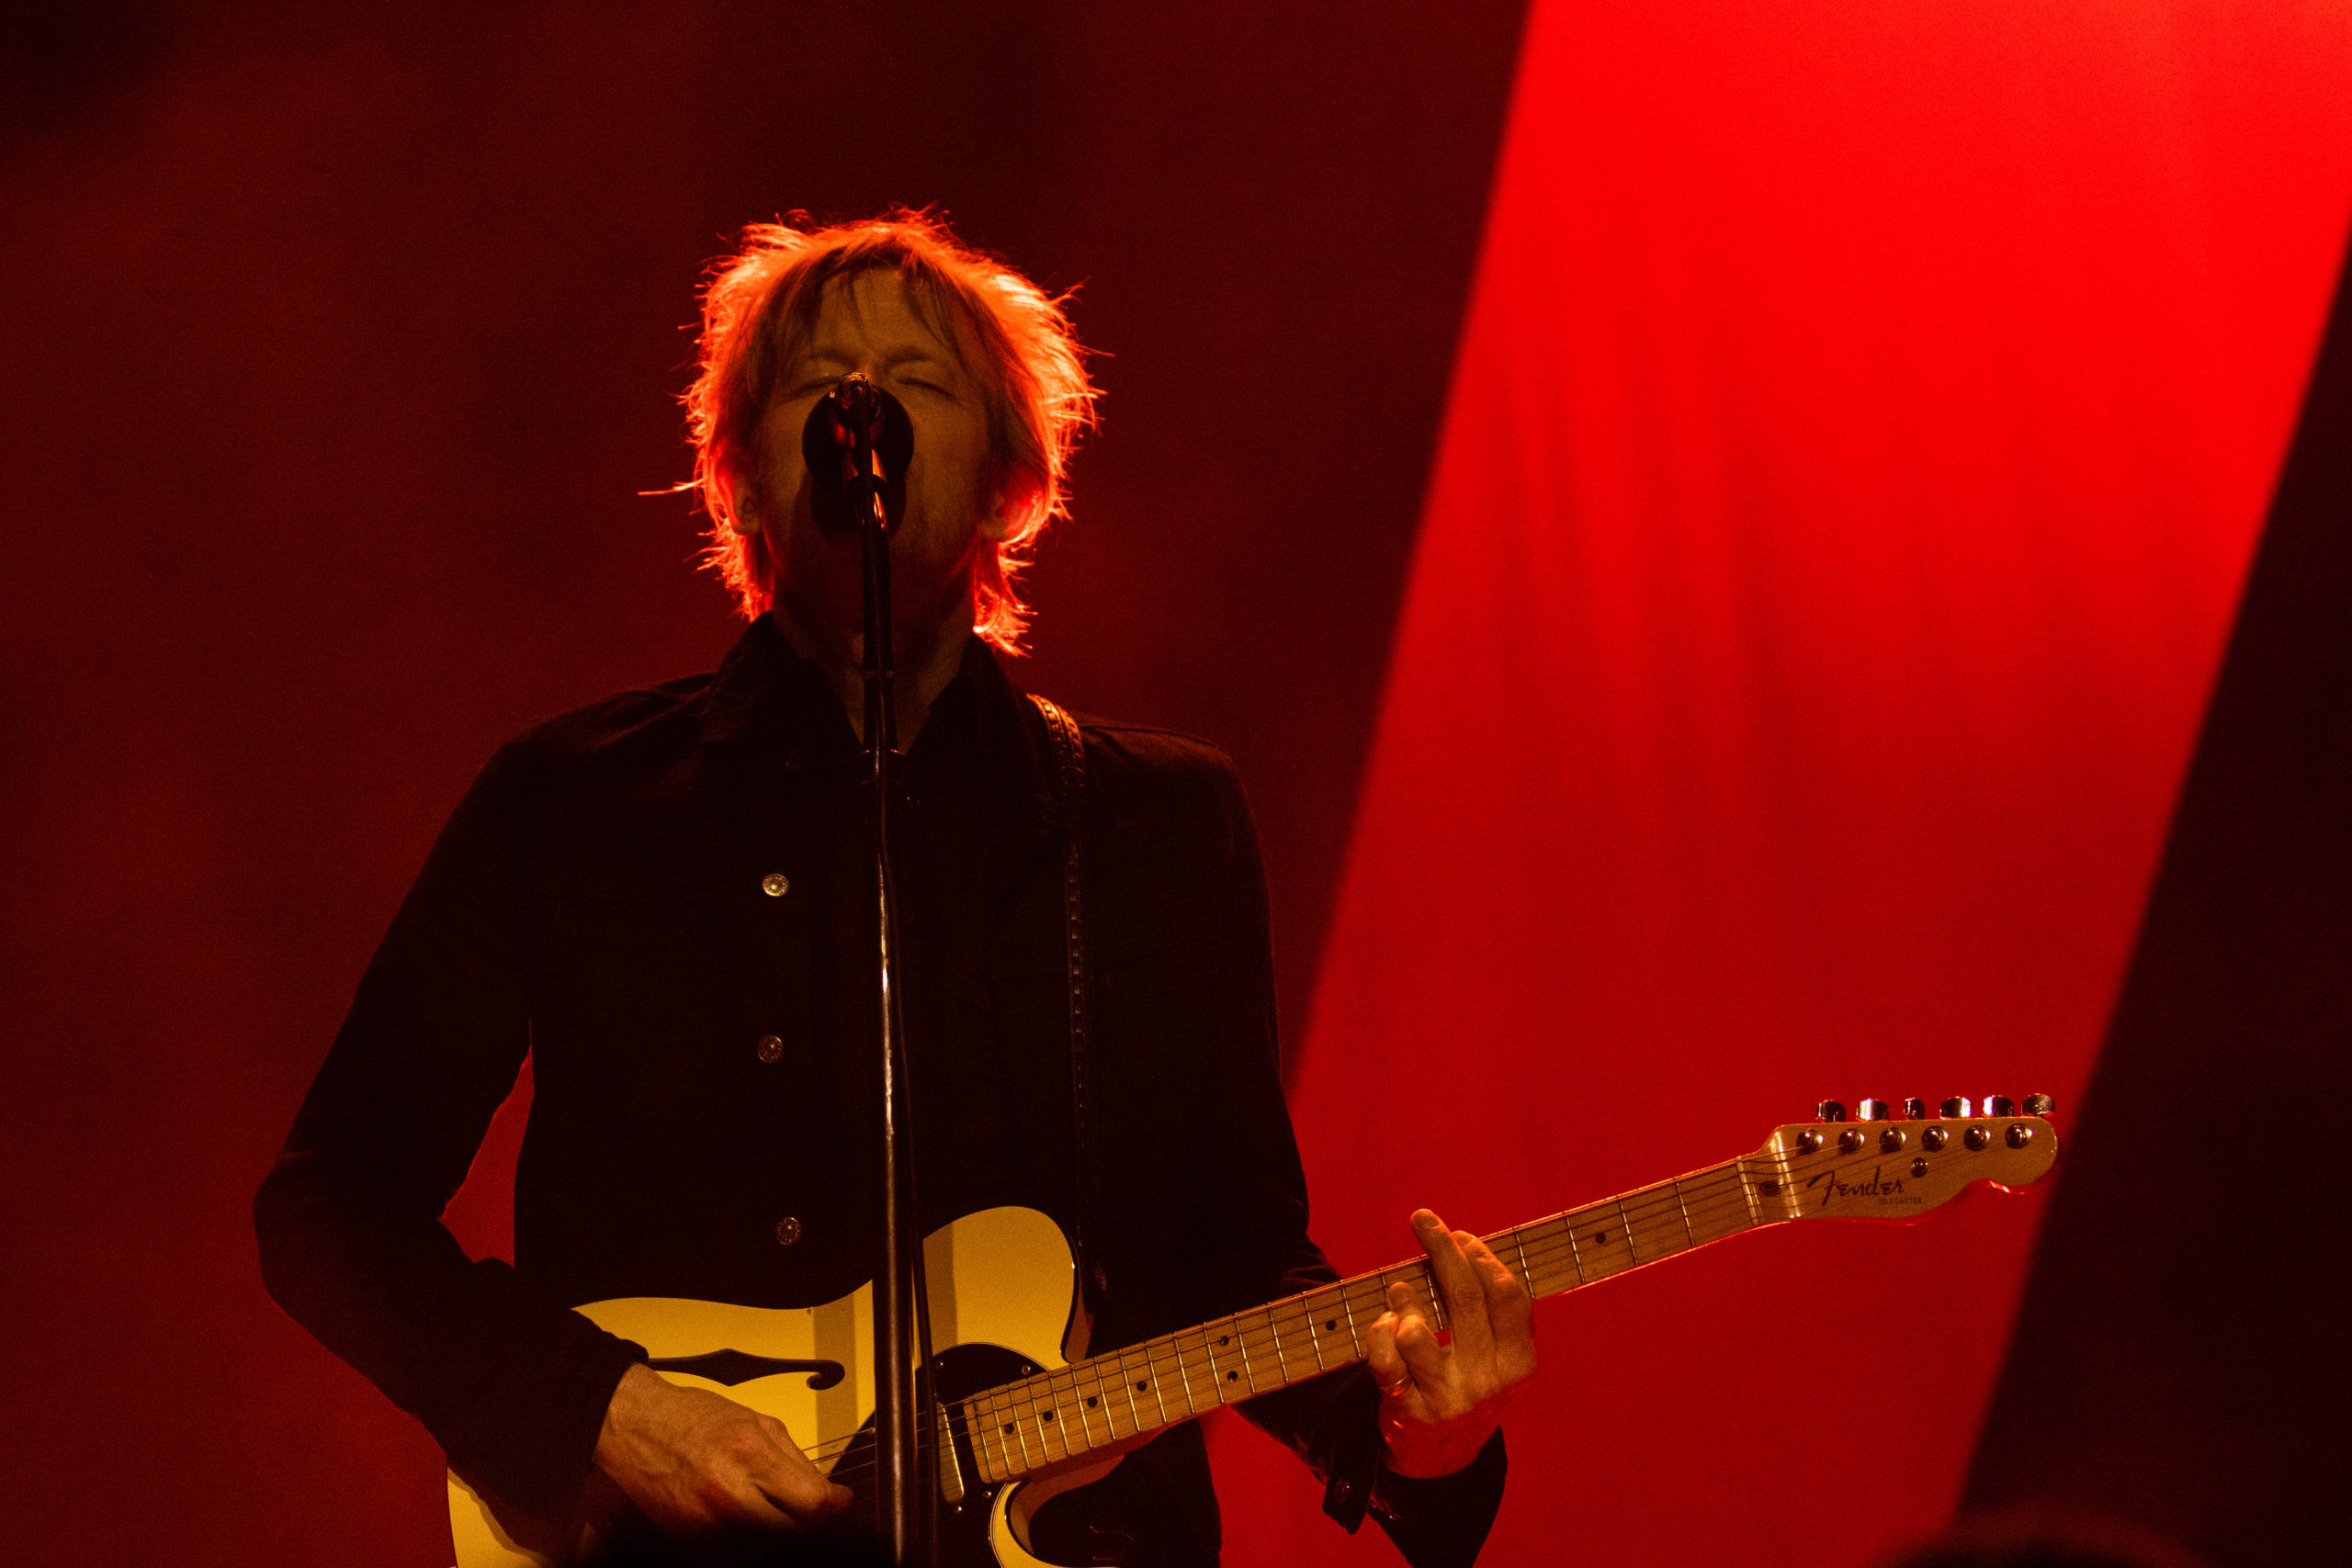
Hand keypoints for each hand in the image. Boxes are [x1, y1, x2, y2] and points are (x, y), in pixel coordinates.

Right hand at [592, 1362, 850, 1537]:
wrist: (635, 1425)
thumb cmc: (695, 1418)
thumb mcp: (759, 1424)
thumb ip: (801, 1464)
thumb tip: (837, 1498)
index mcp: (750, 1455)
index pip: (811, 1504)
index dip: (829, 1507)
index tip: (834, 1503)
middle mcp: (727, 1493)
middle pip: (791, 1532)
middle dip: (804, 1522)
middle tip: (801, 1507)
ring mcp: (705, 1521)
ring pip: (765, 1543)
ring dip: (774, 1527)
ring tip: (764, 1502)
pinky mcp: (688, 1538)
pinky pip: (733, 1546)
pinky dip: (745, 1532)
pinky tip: (739, 1509)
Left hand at [1365, 1209, 1535, 1478]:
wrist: (1444, 1458)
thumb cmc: (1470, 1383)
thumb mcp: (1496, 1356)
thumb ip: (1487, 1310)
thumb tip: (1461, 1244)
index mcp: (1517, 1362)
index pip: (1506, 1296)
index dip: (1481, 1257)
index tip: (1461, 1234)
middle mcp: (1487, 1380)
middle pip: (1464, 1299)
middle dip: (1441, 1249)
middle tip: (1422, 1219)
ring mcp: (1447, 1397)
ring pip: (1417, 1332)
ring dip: (1403, 1300)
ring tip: (1399, 1293)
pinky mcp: (1409, 1409)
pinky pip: (1384, 1359)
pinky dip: (1378, 1333)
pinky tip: (1384, 1325)